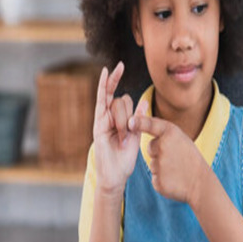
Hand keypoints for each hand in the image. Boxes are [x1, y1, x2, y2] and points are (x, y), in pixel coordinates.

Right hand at [92, 62, 146, 198]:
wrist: (115, 177)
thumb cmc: (125, 160)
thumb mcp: (136, 137)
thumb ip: (139, 120)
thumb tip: (144, 101)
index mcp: (120, 120)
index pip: (121, 98)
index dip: (119, 81)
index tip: (121, 65)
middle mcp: (109, 118)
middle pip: (120, 99)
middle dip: (121, 92)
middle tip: (122, 77)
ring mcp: (102, 121)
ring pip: (116, 104)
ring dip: (123, 119)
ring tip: (123, 137)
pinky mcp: (98, 126)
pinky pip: (102, 105)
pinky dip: (103, 89)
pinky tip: (106, 74)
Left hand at [128, 114, 208, 204]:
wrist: (201, 183)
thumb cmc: (191, 159)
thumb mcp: (182, 139)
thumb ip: (164, 133)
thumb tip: (140, 126)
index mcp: (171, 134)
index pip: (150, 125)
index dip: (139, 122)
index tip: (130, 122)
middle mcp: (163, 147)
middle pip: (151, 148)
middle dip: (160, 153)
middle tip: (177, 158)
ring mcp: (159, 164)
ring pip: (153, 163)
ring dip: (162, 167)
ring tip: (178, 169)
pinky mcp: (157, 181)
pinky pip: (155, 177)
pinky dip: (162, 179)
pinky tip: (174, 179)